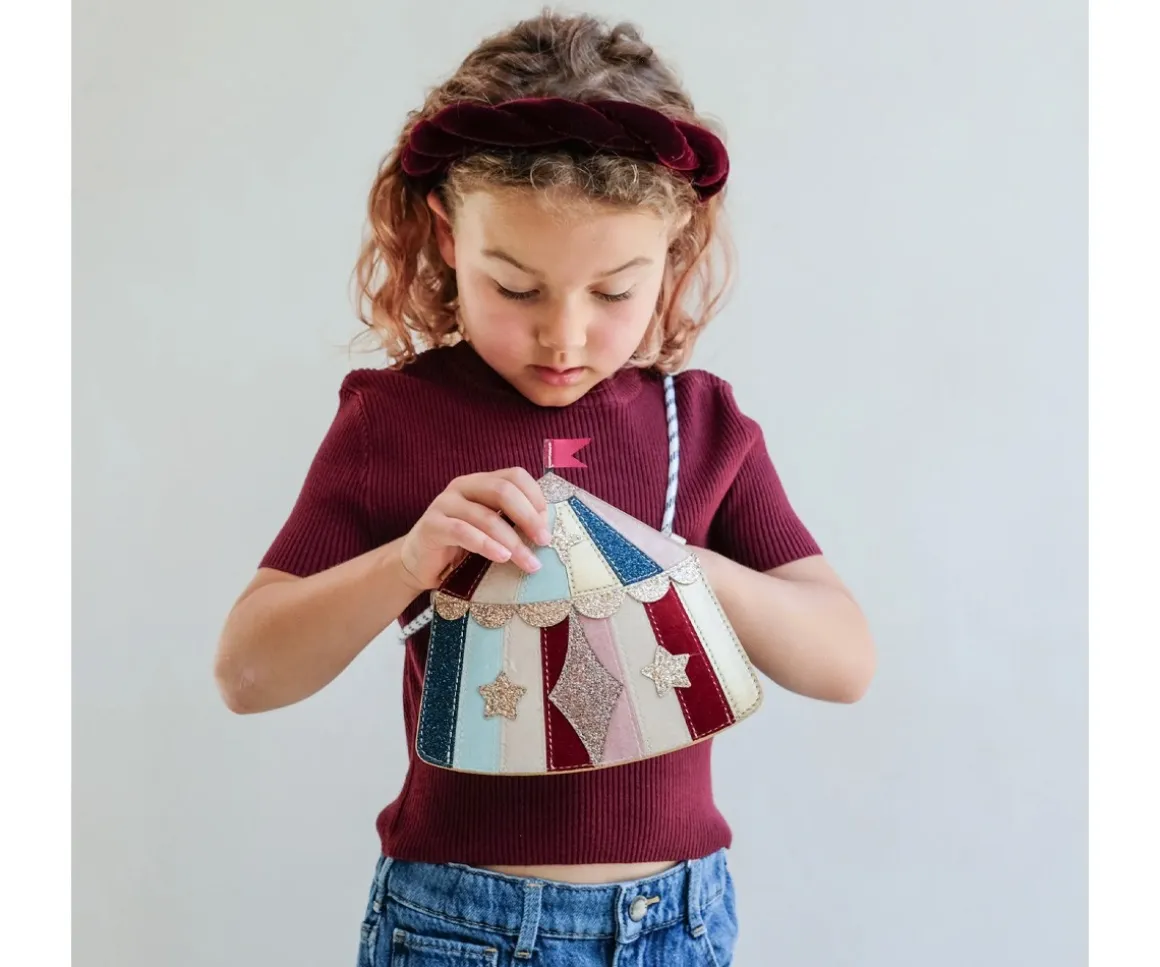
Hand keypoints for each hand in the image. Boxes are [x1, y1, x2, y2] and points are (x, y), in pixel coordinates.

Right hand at [399, 468, 551, 591]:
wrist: (419, 564)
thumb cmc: (461, 547)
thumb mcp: (490, 530)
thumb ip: (511, 522)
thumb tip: (546, 530)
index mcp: (480, 482)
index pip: (514, 476)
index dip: (535, 497)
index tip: (547, 524)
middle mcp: (462, 487)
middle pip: (503, 491)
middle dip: (529, 517)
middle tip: (544, 541)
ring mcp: (444, 504)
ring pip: (486, 516)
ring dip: (512, 541)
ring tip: (529, 562)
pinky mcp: (432, 525)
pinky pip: (462, 531)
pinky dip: (486, 545)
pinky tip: (502, 557)